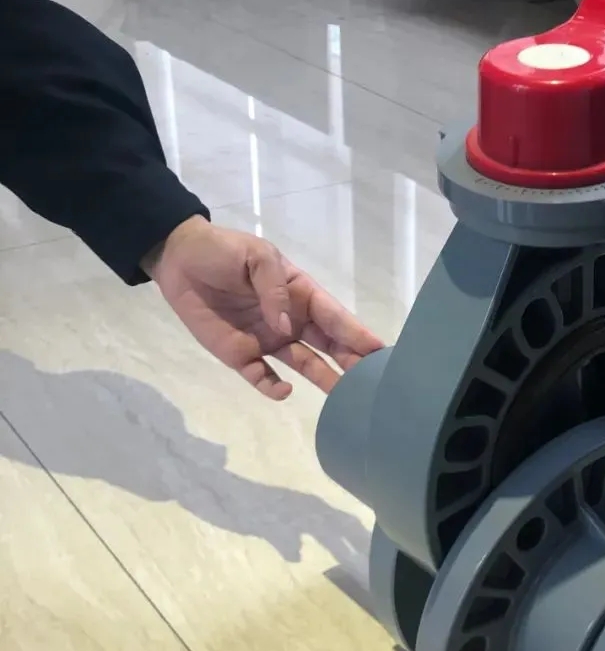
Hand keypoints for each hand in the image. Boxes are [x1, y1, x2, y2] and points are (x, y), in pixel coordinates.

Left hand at [143, 216, 382, 399]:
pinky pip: (263, 377)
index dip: (357, 334)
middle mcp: (292, 321)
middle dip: (351, 362)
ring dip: (324, 379)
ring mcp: (269, 341)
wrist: (178, 260)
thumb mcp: (256, 256)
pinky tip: (285, 392)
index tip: (381, 351)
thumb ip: (274, 288)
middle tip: (373, 382)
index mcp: (301, 294)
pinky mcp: (242, 356)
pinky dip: (274, 387)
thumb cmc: (222, 251)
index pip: (336, 317)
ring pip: (305, 365)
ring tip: (345, 399)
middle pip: (329, 346)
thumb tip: (285, 326)